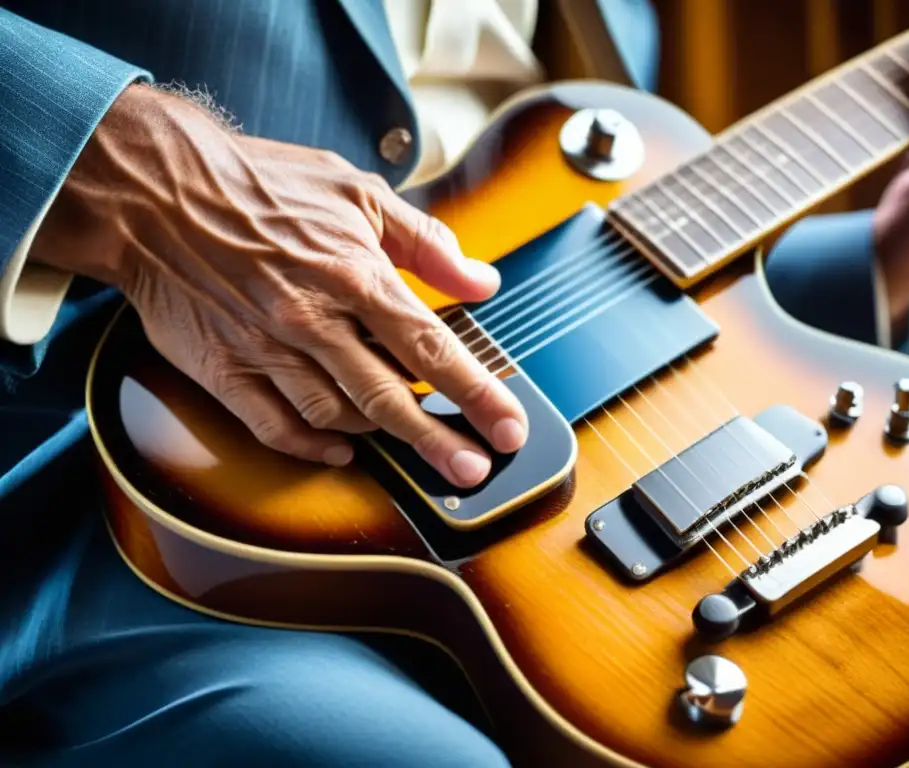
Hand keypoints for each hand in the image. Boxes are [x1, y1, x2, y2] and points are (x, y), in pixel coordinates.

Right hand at [29, 85, 527, 486]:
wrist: (157, 193)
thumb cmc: (261, 186)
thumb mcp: (358, 192)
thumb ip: (427, 241)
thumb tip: (482, 282)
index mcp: (353, 275)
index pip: (429, 347)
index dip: (476, 392)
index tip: (508, 426)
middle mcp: (312, 320)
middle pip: (390, 396)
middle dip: (439, 440)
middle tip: (473, 471)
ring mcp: (265, 350)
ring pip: (337, 415)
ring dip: (383, 438)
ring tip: (420, 452)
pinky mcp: (224, 370)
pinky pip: (274, 426)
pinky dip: (313, 446)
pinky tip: (343, 450)